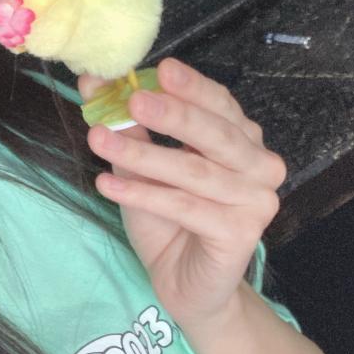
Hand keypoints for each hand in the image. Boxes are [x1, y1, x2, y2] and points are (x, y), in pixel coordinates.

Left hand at [80, 58, 286, 330]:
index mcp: (241, 140)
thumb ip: (127, 125)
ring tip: (98, 140)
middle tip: (134, 98)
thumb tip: (93, 82)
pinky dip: (144, 195)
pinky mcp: (242, 234)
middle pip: (216, 134)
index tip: (158, 69)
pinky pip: (186, 207)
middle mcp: (259, 165)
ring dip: (142, 155)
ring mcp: (256, 201)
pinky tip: (107, 185)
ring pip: (194, 171)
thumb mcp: (141, 166)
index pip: (220, 104)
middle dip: (173, 114)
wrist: (185, 285)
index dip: (191, 87)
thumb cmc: (168, 221)